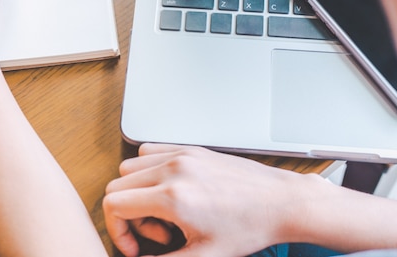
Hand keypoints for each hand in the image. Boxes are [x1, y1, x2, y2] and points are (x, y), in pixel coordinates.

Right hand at [103, 143, 306, 256]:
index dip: (116, 230)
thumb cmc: (250, 226)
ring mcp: (182, 155)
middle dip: (128, 215)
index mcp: (173, 196)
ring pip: (131, 166)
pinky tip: (169, 190)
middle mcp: (173, 169)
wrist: (282, 202)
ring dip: (136, 191)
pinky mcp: (192, 149)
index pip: (113, 203)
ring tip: (165, 211)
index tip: (135, 247)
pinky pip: (151, 151)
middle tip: (159, 233)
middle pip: (117, 185)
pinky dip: (148, 170)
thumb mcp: (205, 255)